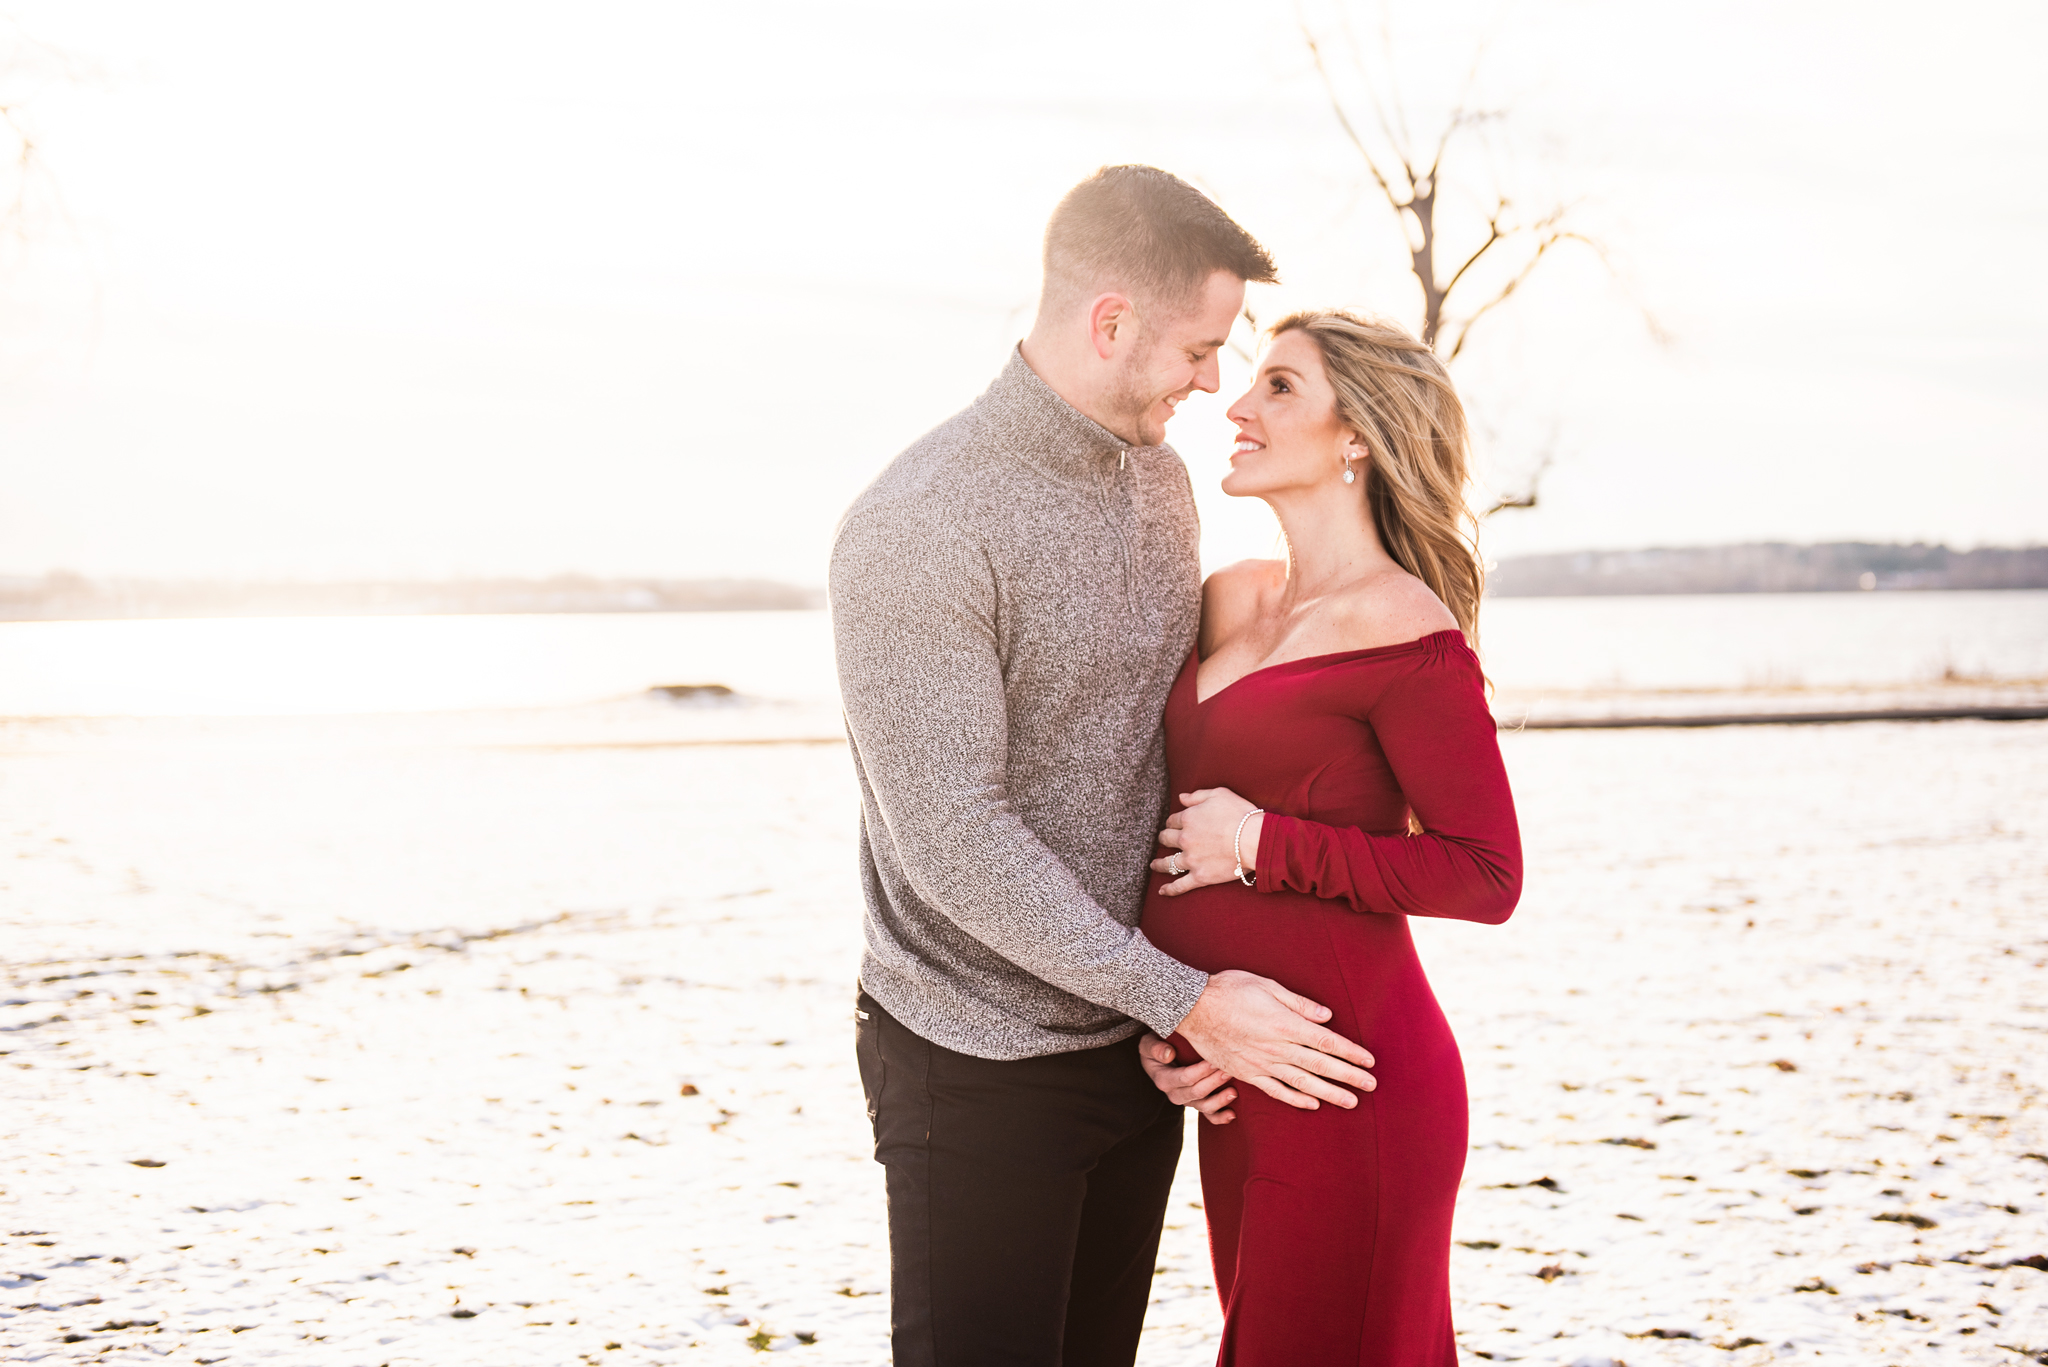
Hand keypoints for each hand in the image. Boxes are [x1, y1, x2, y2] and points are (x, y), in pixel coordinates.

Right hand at [1138, 1034, 1237, 1124]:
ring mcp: (1187, 1101)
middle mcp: (1175, 1094)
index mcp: (1164, 1080)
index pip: (1185, 1078)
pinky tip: (1232, 1114)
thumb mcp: (1148, 1044)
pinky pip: (1209, 1116)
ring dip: (1220, 1100)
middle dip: (1214, 1082)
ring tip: (1234, 1091)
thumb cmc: (1156, 1046)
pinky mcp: (1197, 1103)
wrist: (1159, 1057)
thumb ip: (1154, 1048)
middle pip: (1197, 1092)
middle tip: (1229, 1070)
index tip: (1215, 1061)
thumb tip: (1168, 1054)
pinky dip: (1220, 1117)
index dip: (1201, 1071)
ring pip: (1205, 1106)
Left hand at [1150, 787, 1263, 896]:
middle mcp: (1185, 839)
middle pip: (1166, 839)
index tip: (1175, 825)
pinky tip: (1162, 891)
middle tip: (1164, 841)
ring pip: (1168, 863)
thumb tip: (1181, 797)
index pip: (1173, 820)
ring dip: (1159, 863)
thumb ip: (1197, 796)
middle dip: (1164, 839)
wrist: (1254, 840)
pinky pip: (1180, 885)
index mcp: (1188, 819)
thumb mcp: (1219, 794)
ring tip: (1154, 865)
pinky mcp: (1200, 877)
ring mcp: (1191, 859)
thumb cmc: (1240, 814)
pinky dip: (1170, 889)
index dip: (1174, 822)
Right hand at [1175, 969, 1375, 1109]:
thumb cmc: (1230, 989)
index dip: (1350, 1053)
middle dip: (1349, 1076)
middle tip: (1371, 1086)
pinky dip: (1296, 1099)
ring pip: (1302, 1082)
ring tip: (1350, 1102)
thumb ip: (1299, 1004)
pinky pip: (1276, 1090)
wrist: (1193, 1008)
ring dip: (1329, 1093)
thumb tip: (1326, 1016)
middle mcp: (1277, 1048)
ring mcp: (1262, 1063)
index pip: (1326, 1041)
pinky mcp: (1247, 1073)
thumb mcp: (1267, 986)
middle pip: (1320, 1065)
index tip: (1369, 1061)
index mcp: (1285, 1024)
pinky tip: (1312, 1104)